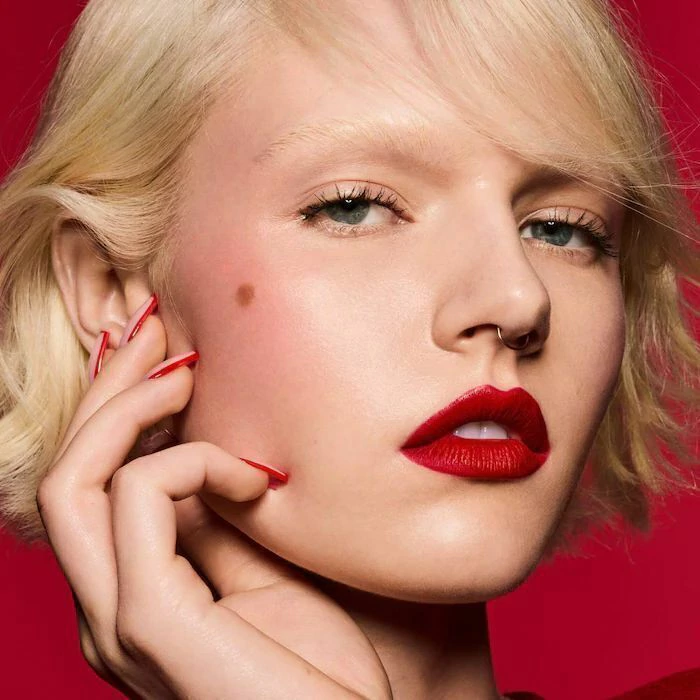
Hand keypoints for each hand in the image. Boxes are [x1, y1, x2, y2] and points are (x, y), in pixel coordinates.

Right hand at [36, 308, 391, 698]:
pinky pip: (139, 500)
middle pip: (66, 471)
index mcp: (131, 594)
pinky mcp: (151, 622)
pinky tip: (250, 472)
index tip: (162, 350)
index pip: (90, 484)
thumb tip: (205, 451)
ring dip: (132, 406)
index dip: (116, 409)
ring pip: (74, 479)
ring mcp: (118, 619)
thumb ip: (217, 520)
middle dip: (107, 390)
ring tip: (189, 370)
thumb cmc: (323, 665)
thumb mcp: (261, 570)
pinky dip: (192, 463)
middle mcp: (106, 607)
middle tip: (153, 328)